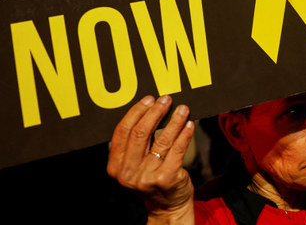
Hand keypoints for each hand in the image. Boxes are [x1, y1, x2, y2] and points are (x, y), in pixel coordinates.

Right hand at [107, 96, 195, 223]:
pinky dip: (184, 134)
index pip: (123, 132)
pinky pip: (178, 150)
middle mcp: (128, 173)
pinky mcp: (167, 178)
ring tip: (182, 109)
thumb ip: (135, 143)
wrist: (167, 206)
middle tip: (166, 99)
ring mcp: (147, 177)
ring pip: (162, 139)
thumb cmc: (151, 178)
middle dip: (155, 112)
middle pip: (140, 133)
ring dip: (174, 120)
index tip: (149, 99)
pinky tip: (189, 125)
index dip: (136, 112)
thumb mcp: (135, 164)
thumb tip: (148, 107)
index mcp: (115, 167)